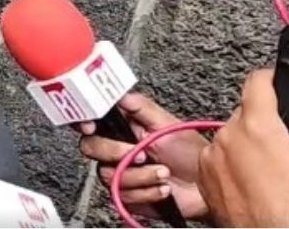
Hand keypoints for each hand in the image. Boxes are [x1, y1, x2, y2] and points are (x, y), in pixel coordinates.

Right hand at [78, 92, 209, 219]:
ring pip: (108, 174)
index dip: (84, 121)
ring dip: (141, 176)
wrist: (204, 188)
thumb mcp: (167, 124)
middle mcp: (116, 149)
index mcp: (123, 128)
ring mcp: (119, 173)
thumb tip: (118, 93)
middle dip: (116, 152)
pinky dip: (147, 192)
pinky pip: (123, 195)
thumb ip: (140, 106)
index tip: (89, 126)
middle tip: (141, 154)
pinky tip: (163, 189)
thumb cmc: (190, 154)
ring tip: (164, 173)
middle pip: (91, 147)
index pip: (92, 120)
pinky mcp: (126, 195)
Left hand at [198, 69, 288, 227]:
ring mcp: (212, 158)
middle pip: (246, 112)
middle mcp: (228, 137)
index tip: (279, 83)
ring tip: (269, 170)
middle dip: (265, 122)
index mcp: (258, 128)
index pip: (256, 82)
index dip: (270, 78)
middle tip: (286, 145)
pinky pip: (218, 155)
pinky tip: (252, 181)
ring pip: (232, 135)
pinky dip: (233, 161)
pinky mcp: (204, 177)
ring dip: (247, 143)